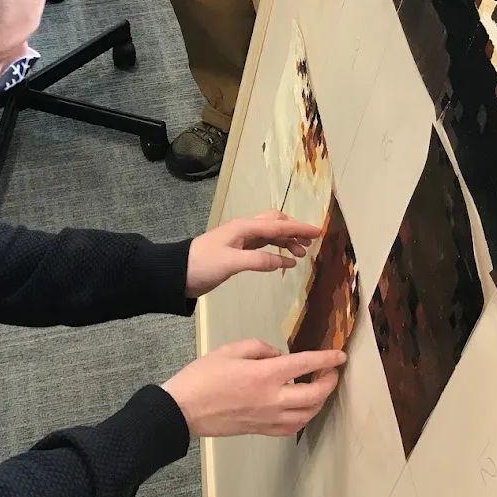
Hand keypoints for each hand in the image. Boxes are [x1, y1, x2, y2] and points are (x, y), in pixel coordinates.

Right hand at [162, 339, 345, 436]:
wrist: (183, 410)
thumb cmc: (202, 377)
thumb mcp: (230, 349)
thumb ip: (259, 348)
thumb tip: (278, 355)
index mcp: (264, 375)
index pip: (306, 365)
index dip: (326, 359)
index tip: (340, 355)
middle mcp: (272, 399)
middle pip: (314, 395)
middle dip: (329, 383)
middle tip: (332, 372)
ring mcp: (267, 418)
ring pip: (307, 415)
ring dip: (319, 402)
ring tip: (319, 389)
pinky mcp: (260, 430)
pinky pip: (291, 428)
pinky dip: (303, 417)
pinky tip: (301, 409)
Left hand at [186, 210, 321, 297]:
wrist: (178, 273)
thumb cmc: (202, 265)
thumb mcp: (231, 263)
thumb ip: (258, 261)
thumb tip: (285, 261)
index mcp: (244, 227)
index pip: (278, 225)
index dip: (299, 228)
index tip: (318, 232)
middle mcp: (244, 230)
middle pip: (275, 223)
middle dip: (294, 230)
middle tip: (311, 242)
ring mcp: (241, 240)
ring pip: (270, 235)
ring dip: (287, 241)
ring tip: (302, 254)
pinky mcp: (237, 252)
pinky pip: (263, 246)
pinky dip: (276, 251)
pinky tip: (284, 262)